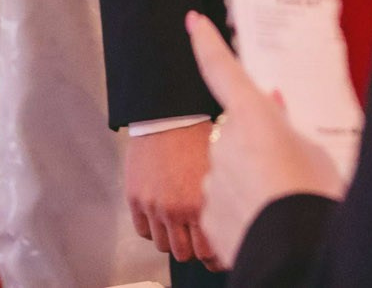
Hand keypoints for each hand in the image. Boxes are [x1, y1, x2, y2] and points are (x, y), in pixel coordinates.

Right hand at [124, 118, 218, 267]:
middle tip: (198, 241)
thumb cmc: (200, 133)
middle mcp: (176, 209)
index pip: (209, 252)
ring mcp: (154, 205)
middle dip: (194, 249)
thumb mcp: (222, 164)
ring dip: (174, 240)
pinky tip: (163, 217)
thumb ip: (226, 196)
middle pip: (185, 254)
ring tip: (181, 227)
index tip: (217, 252)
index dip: (214, 257)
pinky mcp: (136, 199)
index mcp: (202, 202)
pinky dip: (154, 229)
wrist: (167, 113)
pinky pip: (144, 231)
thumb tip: (235, 218)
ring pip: (164, 246)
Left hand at [187, 12, 344, 270]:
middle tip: (286, 170)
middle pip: (235, 134)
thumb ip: (288, 129)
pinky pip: (225, 206)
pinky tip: (267, 223)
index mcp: (254, 116)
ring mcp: (212, 179)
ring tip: (282, 203)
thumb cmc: (314, 198)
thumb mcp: (316, 153)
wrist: (298, 251)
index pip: (222, 69)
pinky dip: (243, 213)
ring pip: (229, 172)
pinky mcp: (209, 216)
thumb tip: (274, 108)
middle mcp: (225, 142)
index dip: (206, 42)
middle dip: (253, 147)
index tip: (192, 22)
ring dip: (249, 182)